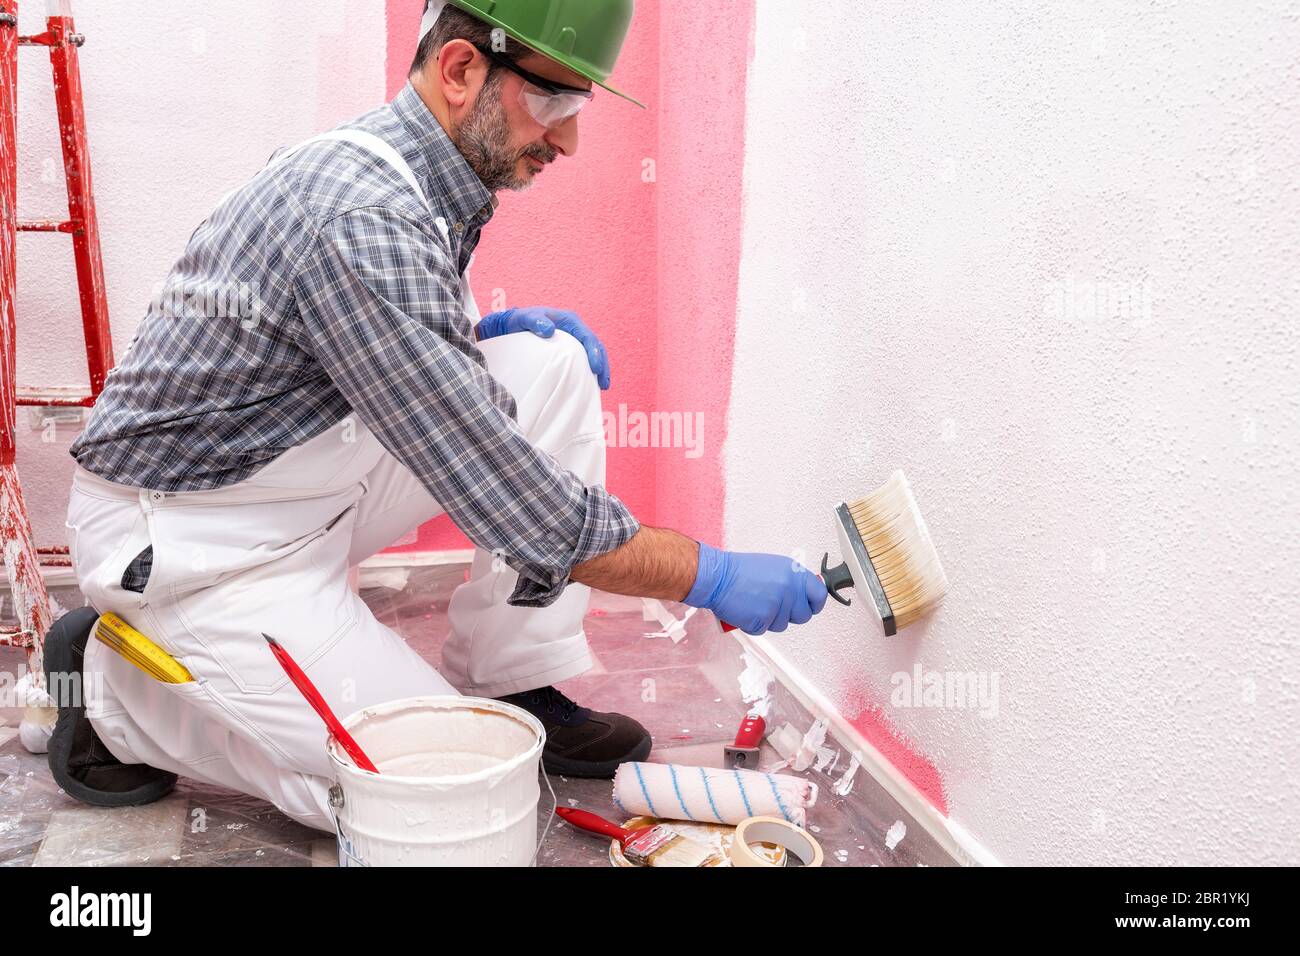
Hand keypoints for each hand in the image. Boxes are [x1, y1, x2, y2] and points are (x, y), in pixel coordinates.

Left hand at [477, 307, 610, 389]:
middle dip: (601, 364)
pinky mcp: (567, 352)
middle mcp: (573, 330)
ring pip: (591, 355)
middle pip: (595, 347)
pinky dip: (588, 373)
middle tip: (603, 383)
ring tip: (602, 387)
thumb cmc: (516, 322)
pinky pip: (582, 361)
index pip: (587, 336)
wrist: (508, 328)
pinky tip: (589, 385)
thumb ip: (533, 320)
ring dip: (599, 370)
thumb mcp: (522, 318)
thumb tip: (550, 329)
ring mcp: (572, 342)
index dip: (594, 351)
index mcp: (568, 320)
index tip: (595, 367)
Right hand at [683, 542, 828, 634]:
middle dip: (790, 615)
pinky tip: (747, 609)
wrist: (717, 577)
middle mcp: (789, 589)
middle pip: (803, 615)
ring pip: (783, 625)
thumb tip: (805, 595)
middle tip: (773, 605)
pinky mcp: (763, 620)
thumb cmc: (740, 571)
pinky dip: (755, 624)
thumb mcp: (774, 567)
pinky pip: (765, 629)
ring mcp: (777, 605)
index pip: (819, 595)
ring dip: (771, 619)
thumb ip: (792, 581)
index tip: (810, 606)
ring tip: (756, 603)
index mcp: (794, 573)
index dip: (815, 604)